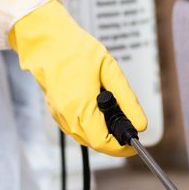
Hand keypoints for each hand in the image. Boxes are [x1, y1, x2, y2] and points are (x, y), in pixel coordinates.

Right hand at [9, 0, 146, 155]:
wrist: (47, 42)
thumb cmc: (77, 51)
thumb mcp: (110, 72)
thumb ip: (127, 101)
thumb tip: (140, 125)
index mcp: (80, 108)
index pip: (103, 143)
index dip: (121, 147)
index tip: (134, 141)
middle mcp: (67, 117)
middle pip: (95, 143)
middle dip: (113, 138)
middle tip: (126, 120)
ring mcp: (58, 116)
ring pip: (85, 137)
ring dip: (101, 131)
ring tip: (110, 108)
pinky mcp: (55, 113)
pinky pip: (76, 128)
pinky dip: (90, 124)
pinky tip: (95, 106)